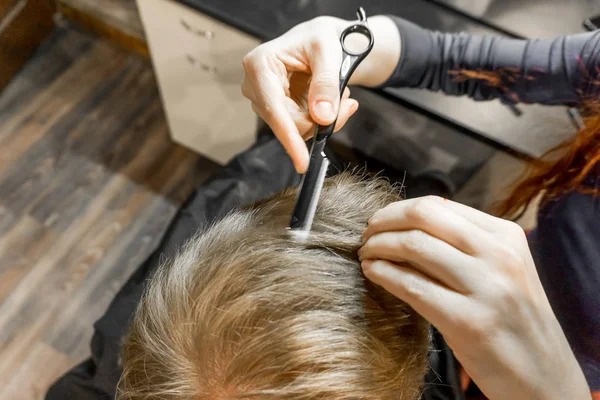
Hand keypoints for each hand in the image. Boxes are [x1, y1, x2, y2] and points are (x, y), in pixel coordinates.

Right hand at [242, 15, 399, 172]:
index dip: (289, 138)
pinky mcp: (275, 110)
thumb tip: (322, 116)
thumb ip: (326, 84)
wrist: (321, 41)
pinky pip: (300, 127)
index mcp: (260, 65)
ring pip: (296, 129)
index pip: (274, 110)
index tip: (302, 161)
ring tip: (337, 95)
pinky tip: (327, 101)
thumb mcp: (329, 52)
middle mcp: (255, 85)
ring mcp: (263, 100)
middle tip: (347, 104)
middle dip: (320, 120)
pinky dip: (319, 118)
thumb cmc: (321, 39)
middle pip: (287, 124)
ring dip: (323, 118)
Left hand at [359, 196, 590, 399]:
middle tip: (365, 235)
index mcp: (506, 236)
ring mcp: (487, 287)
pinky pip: (411, 286)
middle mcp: (499, 255)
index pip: (438, 205)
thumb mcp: (502, 270)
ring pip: (413, 246)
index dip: (398, 210)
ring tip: (365, 255)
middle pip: (422, 216)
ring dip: (377, 247)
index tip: (379, 221)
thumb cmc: (513, 320)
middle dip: (383, 222)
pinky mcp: (469, 322)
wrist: (544, 376)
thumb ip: (465, 244)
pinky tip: (372, 274)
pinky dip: (383, 274)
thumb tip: (407, 222)